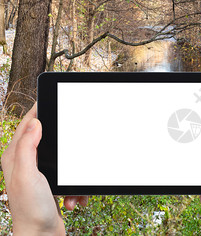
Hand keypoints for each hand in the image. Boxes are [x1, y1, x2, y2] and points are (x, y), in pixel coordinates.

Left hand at [1, 103, 87, 235]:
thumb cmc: (30, 210)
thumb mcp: (28, 175)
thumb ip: (27, 147)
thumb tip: (35, 123)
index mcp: (15, 157)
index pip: (27, 124)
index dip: (39, 110)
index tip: (51, 99)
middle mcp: (25, 163)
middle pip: (47, 138)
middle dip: (65, 143)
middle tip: (74, 140)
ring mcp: (39, 174)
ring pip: (63, 158)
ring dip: (73, 171)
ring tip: (71, 189)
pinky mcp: (51, 184)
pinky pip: (69, 176)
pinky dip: (75, 187)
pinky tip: (72, 199)